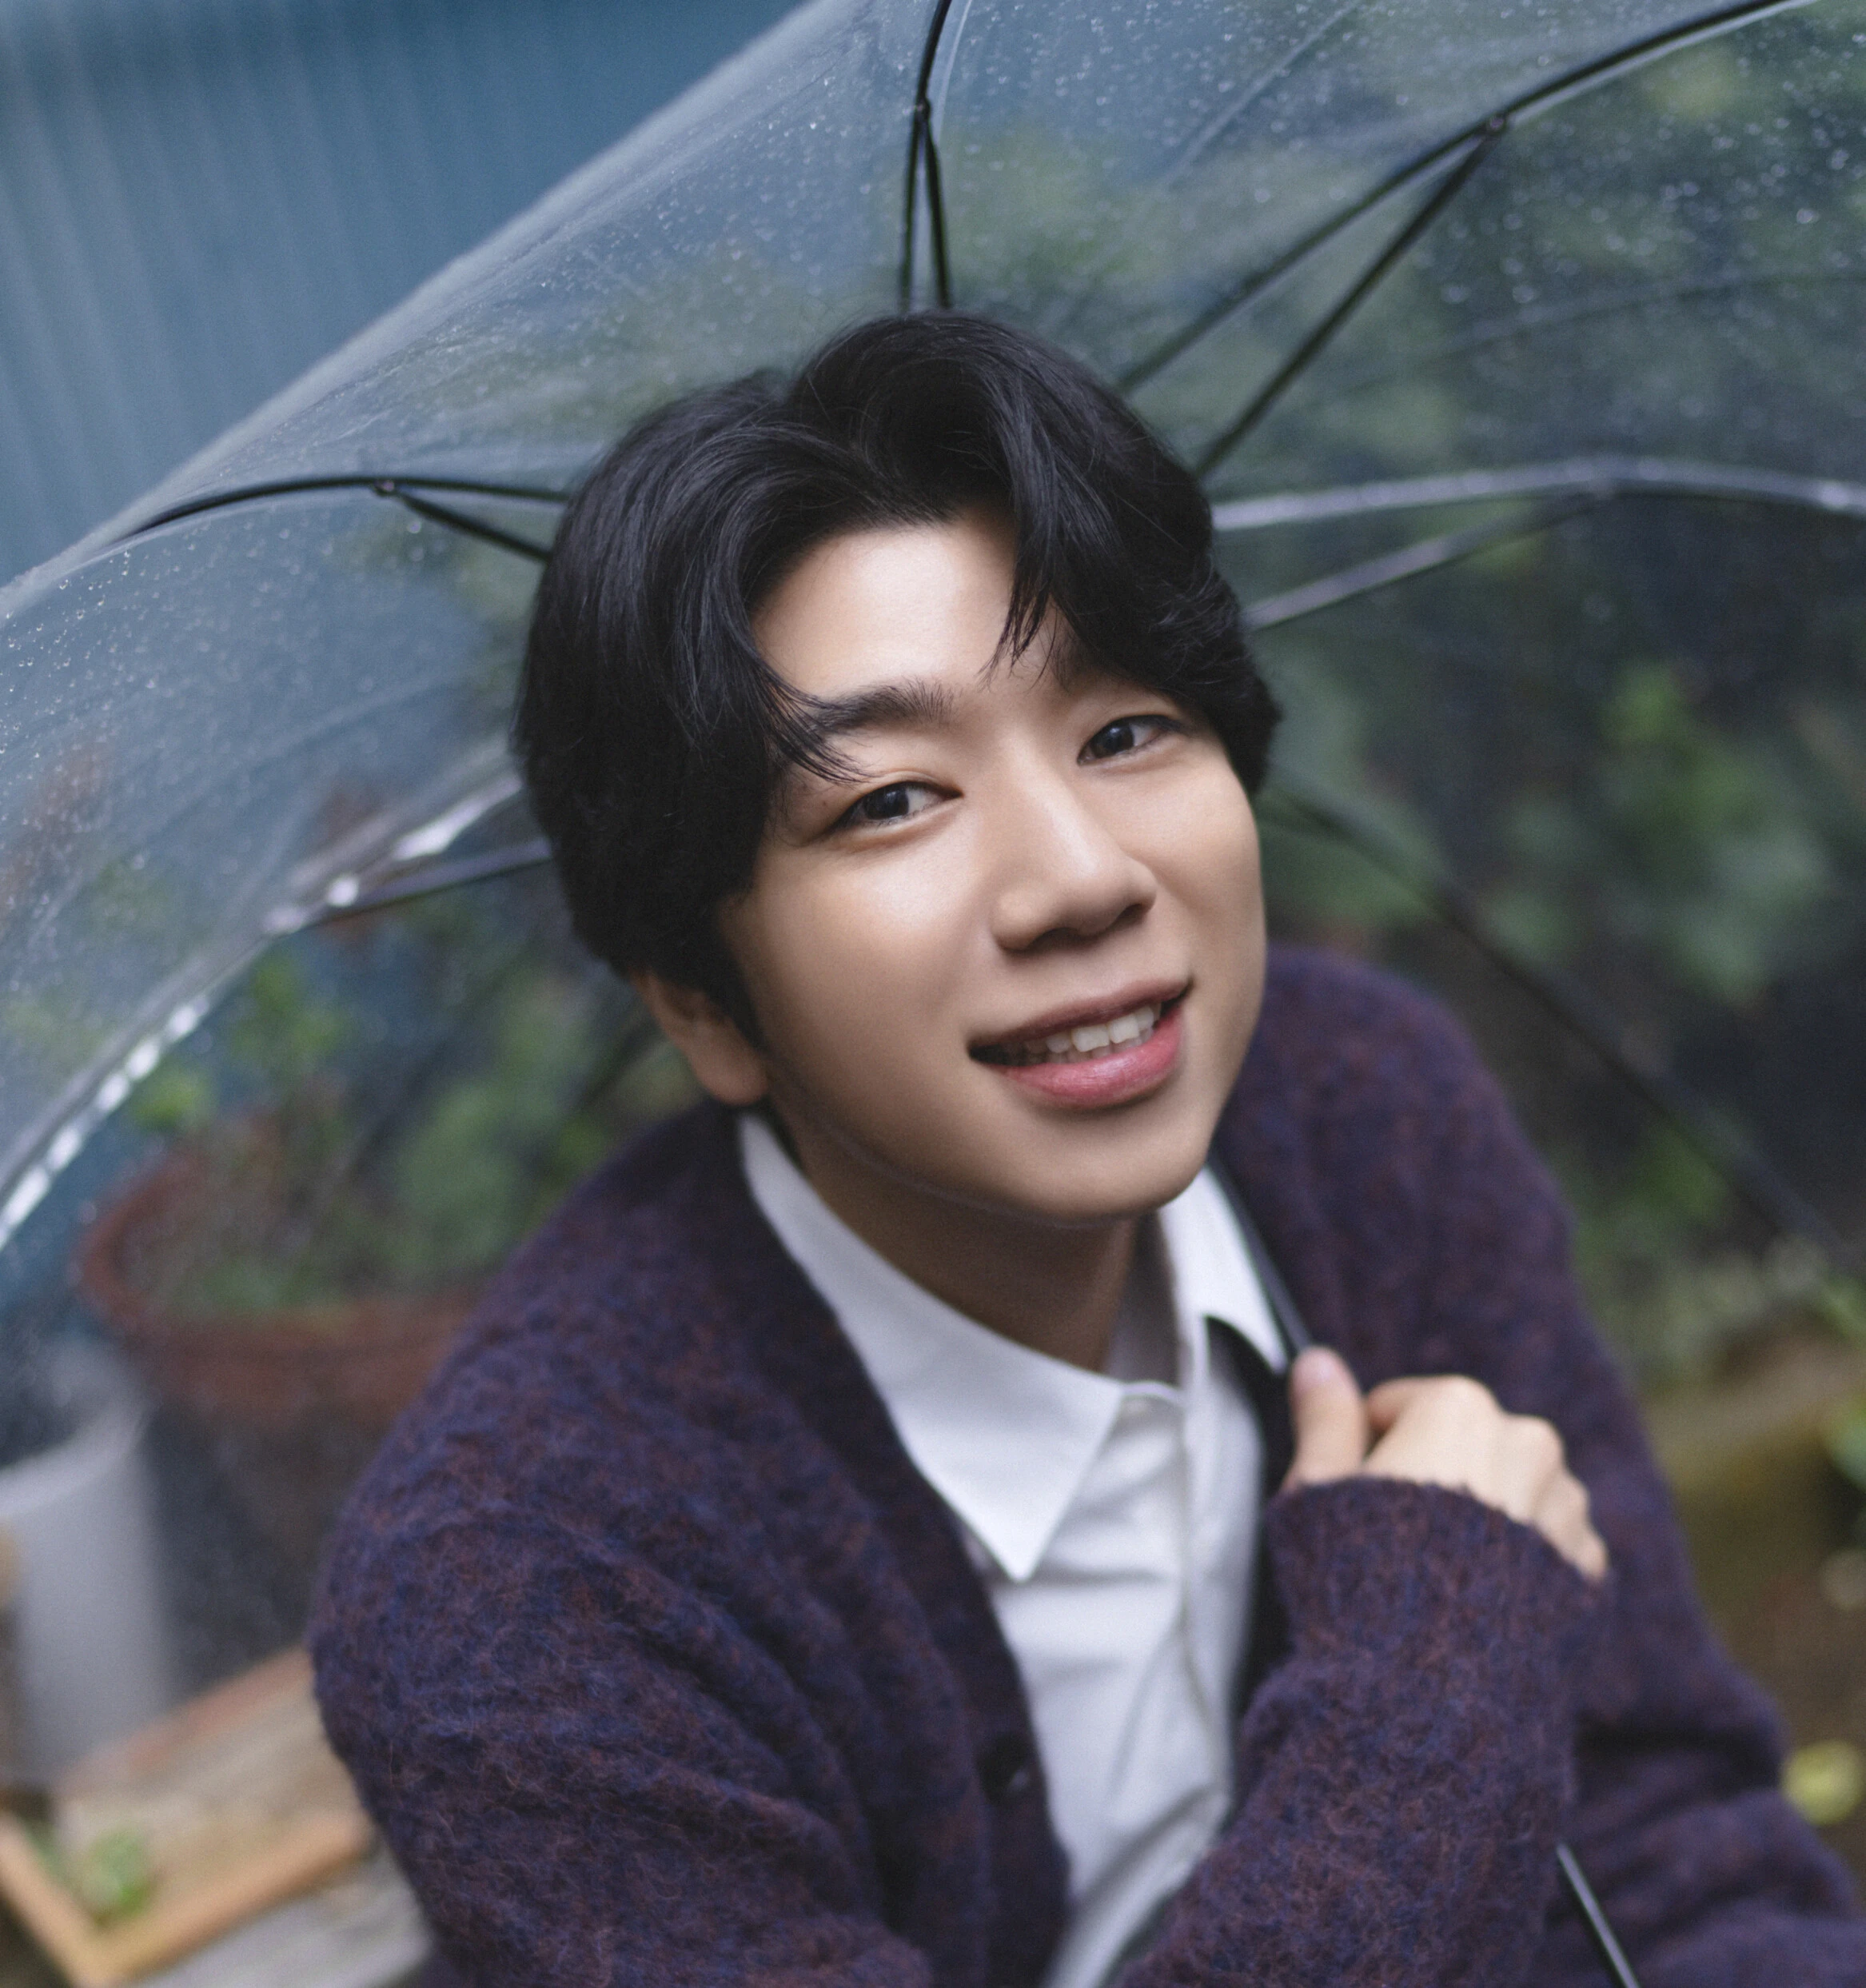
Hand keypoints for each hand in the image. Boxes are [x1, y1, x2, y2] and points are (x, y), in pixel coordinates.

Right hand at [1283, 1347, 1607, 1580]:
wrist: (1432, 1703)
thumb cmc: (1361, 1588)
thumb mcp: (1317, 1492)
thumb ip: (1325, 1419)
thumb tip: (1319, 1361)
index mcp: (1459, 1409)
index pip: (1399, 1407)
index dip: (1364, 1453)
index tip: (1352, 1503)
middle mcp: (1528, 1443)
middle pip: (1462, 1444)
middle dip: (1431, 1476)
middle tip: (1391, 1545)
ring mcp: (1567, 1509)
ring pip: (1509, 1491)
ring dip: (1482, 1518)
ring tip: (1437, 1584)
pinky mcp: (1590, 1572)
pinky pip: (1546, 1546)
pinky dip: (1519, 1565)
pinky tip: (1477, 1608)